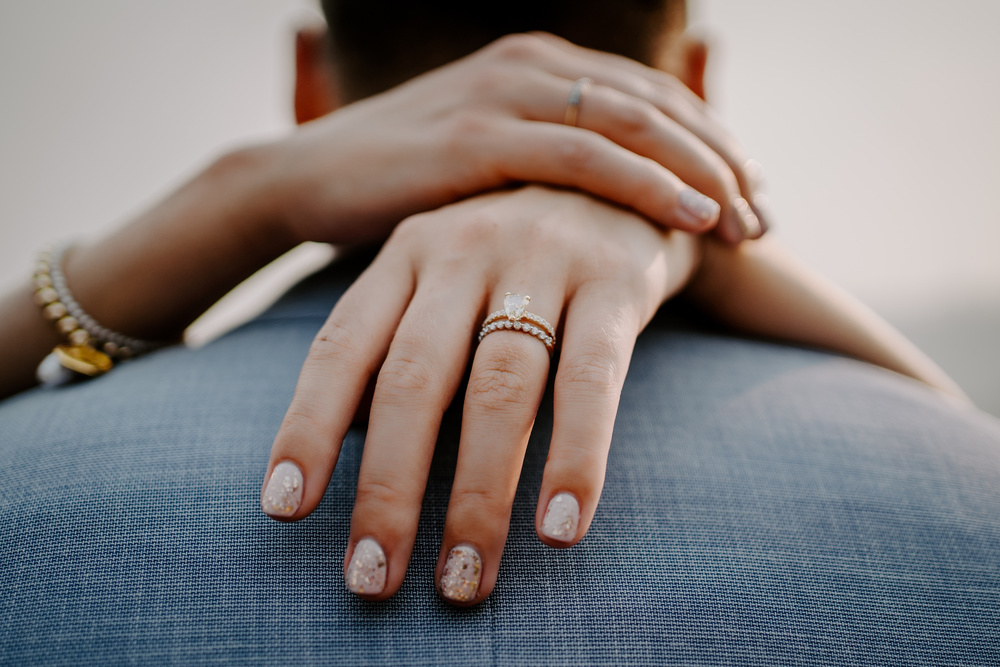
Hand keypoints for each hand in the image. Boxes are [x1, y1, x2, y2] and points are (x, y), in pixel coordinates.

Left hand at [261, 185, 700, 603]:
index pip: (342, 348)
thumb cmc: (517, 256)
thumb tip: (347, 445)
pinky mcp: (614, 281)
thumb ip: (400, 345)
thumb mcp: (444, 278)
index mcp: (406, 252)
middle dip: (389, 489)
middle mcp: (462, 249)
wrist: (625, 181)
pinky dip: (575, 456)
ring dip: (479, 494)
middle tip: (372, 580)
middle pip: (413, 380)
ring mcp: (540, 260)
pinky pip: (591, 380)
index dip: (308, 429)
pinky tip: (560, 528)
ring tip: (465, 581)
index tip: (284, 510)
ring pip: (499, 389)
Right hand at [262, 32, 767, 246]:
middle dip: (722, 161)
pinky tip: (691, 216)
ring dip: (702, 173)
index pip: (649, 98)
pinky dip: (645, 183)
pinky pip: (583, 155)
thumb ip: (544, 168)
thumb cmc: (399, 184)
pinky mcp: (478, 137)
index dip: (710, 143)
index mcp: (537, 67)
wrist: (303, 180)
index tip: (752, 194)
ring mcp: (505, 95)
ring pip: (634, 125)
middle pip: (657, 107)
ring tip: (748, 225)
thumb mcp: (484, 165)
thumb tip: (602, 212)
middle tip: (766, 216)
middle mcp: (531, 66)